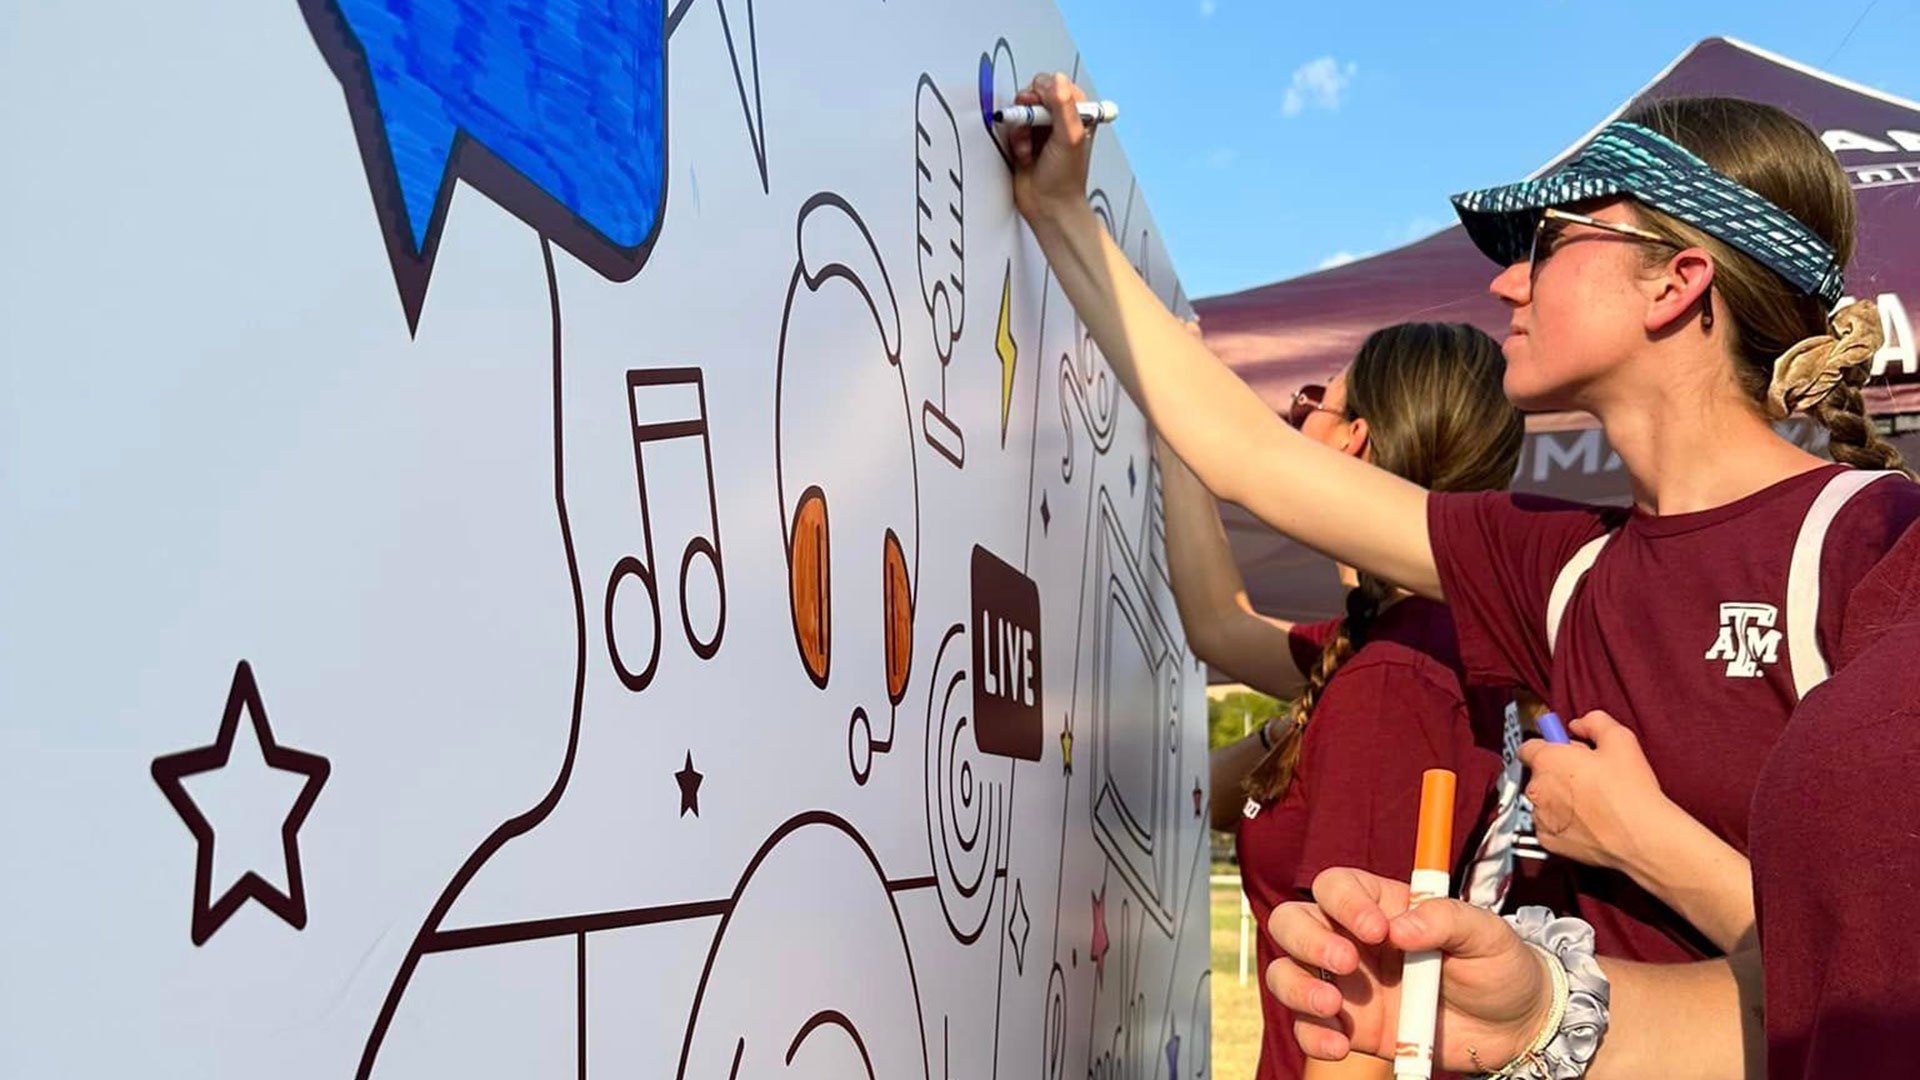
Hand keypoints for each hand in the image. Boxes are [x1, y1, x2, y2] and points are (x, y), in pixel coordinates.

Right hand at [1008, 73, 1094, 221]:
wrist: (1048, 206)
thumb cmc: (1066, 178)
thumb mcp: (1070, 137)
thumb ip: (1064, 106)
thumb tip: (1057, 80)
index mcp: (1077, 112)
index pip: (1057, 84)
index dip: (1045, 92)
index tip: (1044, 108)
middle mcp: (1059, 118)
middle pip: (1035, 93)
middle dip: (1029, 110)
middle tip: (1032, 124)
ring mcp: (1040, 129)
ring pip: (1021, 110)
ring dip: (1021, 127)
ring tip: (1029, 146)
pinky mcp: (1024, 140)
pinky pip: (1012, 127)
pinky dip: (1014, 139)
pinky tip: (1024, 154)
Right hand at [1264, 868, 1552, 1070]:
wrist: (1512, 1029)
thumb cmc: (1498, 966)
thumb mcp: (1487, 934)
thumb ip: (1446, 919)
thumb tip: (1399, 928)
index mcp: (1382, 906)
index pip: (1336, 886)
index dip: (1343, 902)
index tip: (1375, 929)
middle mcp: (1351, 940)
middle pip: (1293, 922)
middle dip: (1306, 941)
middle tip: (1346, 964)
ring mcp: (1345, 986)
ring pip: (1286, 972)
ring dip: (1297, 986)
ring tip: (1332, 1007)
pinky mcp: (1349, 1027)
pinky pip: (1307, 1027)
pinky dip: (1312, 1035)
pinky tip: (1340, 1045)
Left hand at [1517, 710, 1668, 873]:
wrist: (1642, 836)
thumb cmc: (1631, 791)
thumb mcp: (1619, 738)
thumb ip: (1593, 721)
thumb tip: (1579, 725)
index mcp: (1547, 760)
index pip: (1530, 745)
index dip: (1550, 745)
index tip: (1564, 748)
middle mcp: (1536, 788)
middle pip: (1539, 773)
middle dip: (1559, 772)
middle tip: (1589, 775)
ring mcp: (1541, 817)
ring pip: (1544, 800)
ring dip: (1560, 798)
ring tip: (1593, 801)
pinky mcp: (1548, 841)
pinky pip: (1550, 825)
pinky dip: (1564, 823)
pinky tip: (1588, 821)